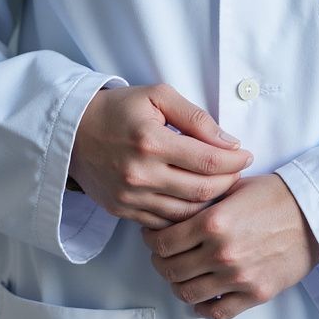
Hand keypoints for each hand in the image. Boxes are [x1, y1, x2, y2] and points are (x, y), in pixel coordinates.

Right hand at [69, 82, 253, 227]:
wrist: (72, 132)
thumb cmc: (117, 110)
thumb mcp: (158, 97)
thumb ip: (196, 118)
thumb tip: (229, 142)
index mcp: (151, 142)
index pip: (208, 161)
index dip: (235, 161)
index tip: (246, 155)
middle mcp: (140, 174)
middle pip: (202, 190)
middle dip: (228, 181)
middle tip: (237, 171)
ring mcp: (131, 197)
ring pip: (187, 212)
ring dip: (210, 201)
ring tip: (220, 184)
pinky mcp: (123, 211)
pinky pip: (165, 222)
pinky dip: (185, 214)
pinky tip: (194, 199)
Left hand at [141, 173, 318, 318]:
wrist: (316, 215)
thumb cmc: (276, 195)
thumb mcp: (234, 187)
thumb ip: (202, 201)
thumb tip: (173, 209)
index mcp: (212, 222)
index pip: (162, 242)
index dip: (150, 240)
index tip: (152, 237)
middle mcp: (220, 252)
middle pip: (170, 269)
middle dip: (160, 262)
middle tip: (162, 256)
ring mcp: (237, 277)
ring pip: (188, 292)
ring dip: (178, 285)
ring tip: (181, 275)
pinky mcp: (255, 294)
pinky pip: (217, 311)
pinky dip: (203, 307)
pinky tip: (202, 297)